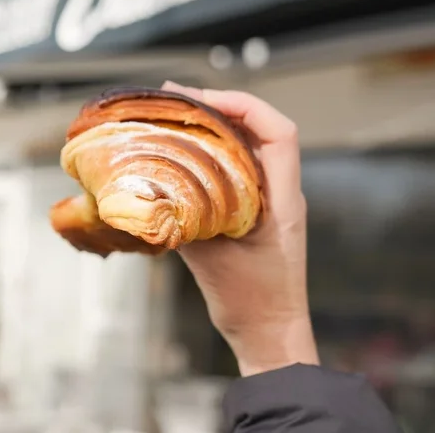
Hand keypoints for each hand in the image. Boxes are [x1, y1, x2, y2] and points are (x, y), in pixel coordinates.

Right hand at [161, 82, 318, 375]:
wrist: (270, 335)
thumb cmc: (252, 304)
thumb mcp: (213, 260)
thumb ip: (186, 221)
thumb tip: (150, 187)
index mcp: (283, 201)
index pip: (278, 133)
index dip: (242, 106)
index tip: (200, 100)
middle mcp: (282, 193)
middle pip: (260, 130)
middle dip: (219, 106)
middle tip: (173, 99)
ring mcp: (270, 201)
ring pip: (247, 145)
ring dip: (214, 126)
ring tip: (174, 116)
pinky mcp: (255, 212)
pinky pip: (236, 168)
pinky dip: (211, 153)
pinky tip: (182, 153)